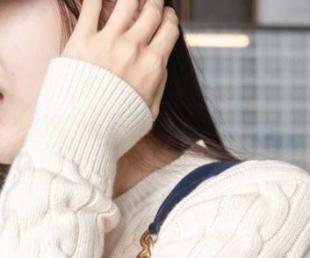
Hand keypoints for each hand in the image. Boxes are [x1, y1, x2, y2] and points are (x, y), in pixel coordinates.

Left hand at [61, 0, 179, 120]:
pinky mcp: (82, 39)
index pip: (169, 30)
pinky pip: (91, 6)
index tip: (166, 16)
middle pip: (151, 11)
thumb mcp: (149, 113)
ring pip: (126, 1)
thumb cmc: (115, 129)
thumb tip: (161, 64)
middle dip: (155, 1)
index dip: (170, 19)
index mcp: (152, 66)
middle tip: (152, 0)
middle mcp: (133, 49)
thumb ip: (159, 86)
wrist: (82, 134)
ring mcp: (107, 42)